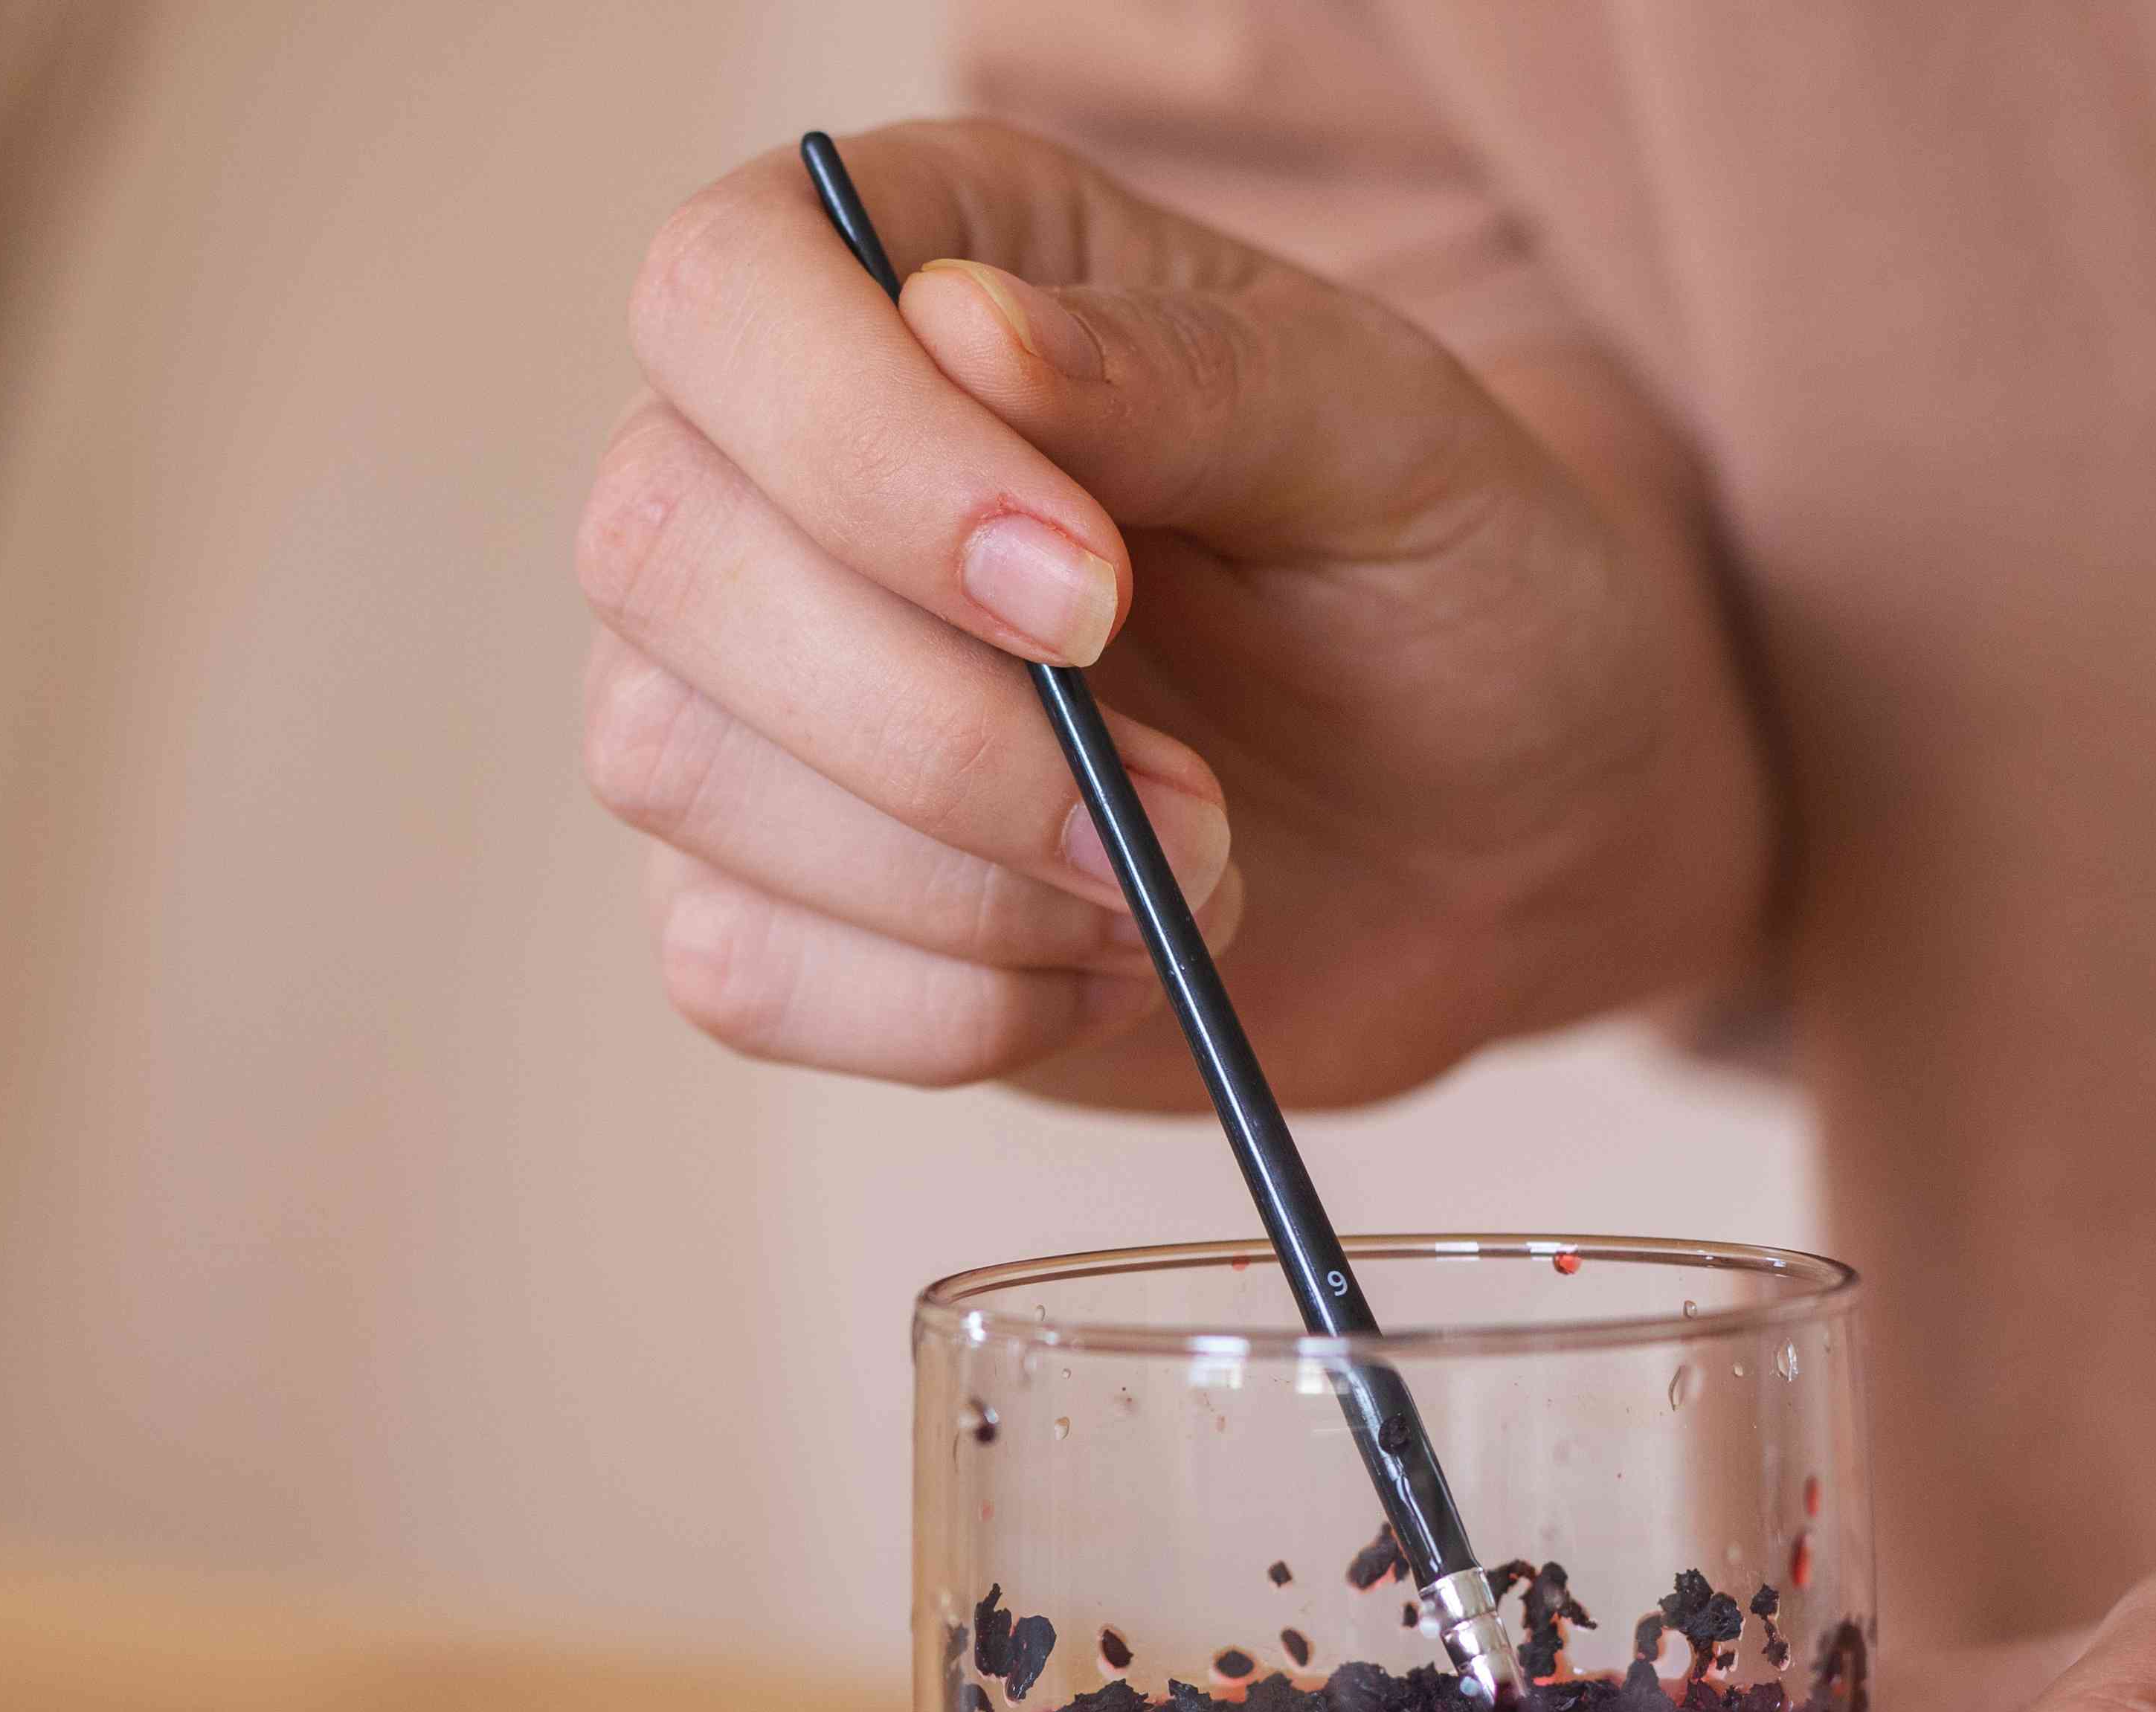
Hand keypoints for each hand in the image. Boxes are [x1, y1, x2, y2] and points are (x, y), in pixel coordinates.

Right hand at [579, 120, 1769, 1107]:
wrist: (1497, 831)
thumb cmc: (1438, 586)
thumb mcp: (1384, 439)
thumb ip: (1185, 374)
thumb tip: (960, 331)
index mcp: (907, 264)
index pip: (722, 297)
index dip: (859, 452)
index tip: (1091, 590)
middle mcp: (768, 464)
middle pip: (658, 553)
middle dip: (933, 723)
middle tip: (1193, 800)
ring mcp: (738, 694)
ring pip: (670, 766)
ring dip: (960, 875)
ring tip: (1190, 878)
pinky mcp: (765, 900)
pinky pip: (732, 970)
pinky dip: (944, 1003)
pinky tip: (1099, 968)